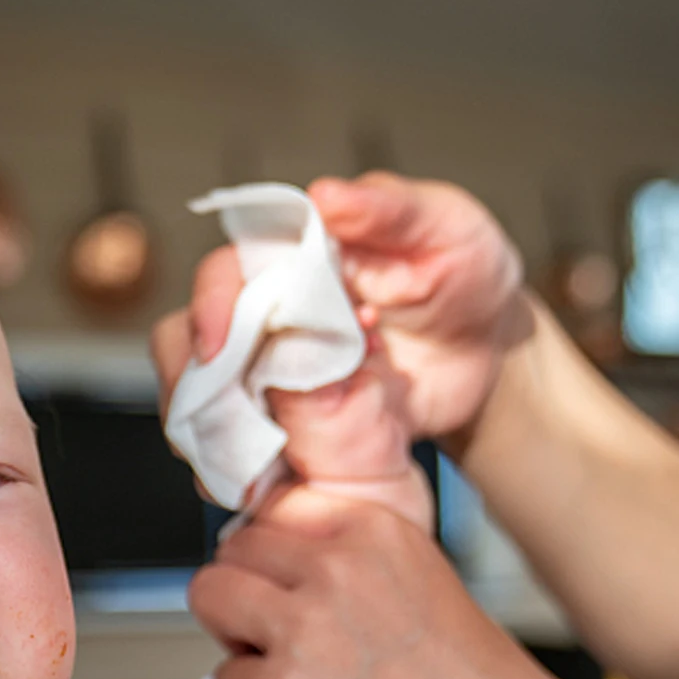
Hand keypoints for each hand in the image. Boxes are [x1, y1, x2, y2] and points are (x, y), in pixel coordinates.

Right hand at [151, 172, 529, 462]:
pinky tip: (264, 483)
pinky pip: (237, 450)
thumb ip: (388, 208)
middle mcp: (265, 316)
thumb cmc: (465, 273)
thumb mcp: (444, 228)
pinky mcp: (285, 425)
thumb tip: (323, 196)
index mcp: (290, 259)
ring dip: (210, 433)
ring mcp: (269, 376)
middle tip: (222, 415)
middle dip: (189, 381)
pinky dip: (238, 470)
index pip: (224, 273)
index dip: (211, 305)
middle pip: (188, 343)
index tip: (217, 343)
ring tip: (250, 457)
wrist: (490, 356)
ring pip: (199, 403)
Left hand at [187, 489, 625, 678]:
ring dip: (237, 642)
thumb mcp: (426, 585)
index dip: (273, 561)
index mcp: (375, 532)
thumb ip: (357, 564)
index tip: (285, 590)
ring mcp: (307, 630)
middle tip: (279, 641)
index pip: (273, 514)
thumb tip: (287, 559)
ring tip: (284, 675)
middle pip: (233, 554)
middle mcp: (337, 568)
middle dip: (245, 598)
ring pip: (211, 602)